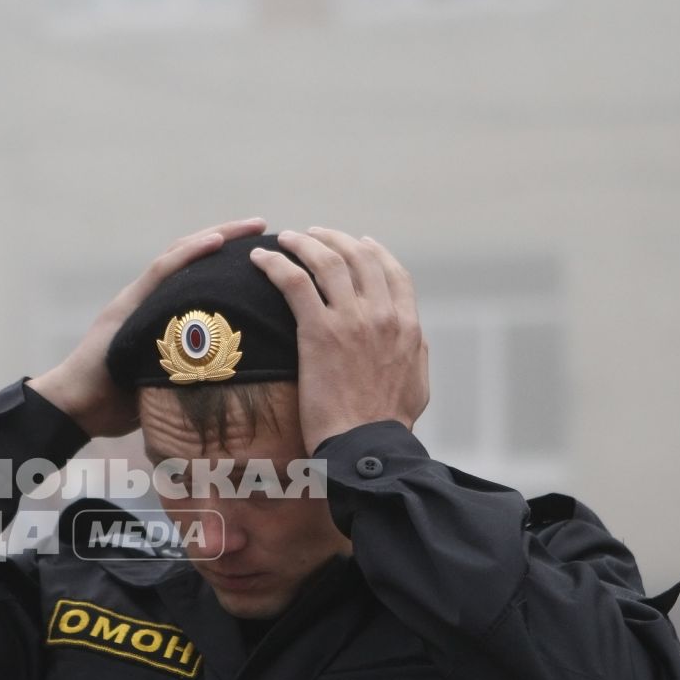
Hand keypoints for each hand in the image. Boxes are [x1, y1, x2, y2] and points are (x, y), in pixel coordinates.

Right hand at [30, 217, 267, 437]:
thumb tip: (231, 382)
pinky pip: (163, 271)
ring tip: (251, 226)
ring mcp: (136, 298)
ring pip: (180, 254)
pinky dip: (191, 253)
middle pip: (190, 256)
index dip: (224, 260)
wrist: (76, 406)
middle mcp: (146, 298)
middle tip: (261, 225)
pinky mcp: (128, 304)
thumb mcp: (166, 381)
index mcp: (156, 312)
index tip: (259, 250)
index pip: (193, 275)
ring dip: (217, 236)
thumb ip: (190, 371)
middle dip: (228, 238)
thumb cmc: (118, 403)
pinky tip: (216, 241)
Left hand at [250, 228, 429, 451]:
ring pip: (327, 262)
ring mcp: (351, 320)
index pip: (393, 272)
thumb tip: (415, 336)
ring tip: (286, 238)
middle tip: (313, 235)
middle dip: (335, 239)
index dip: (374, 251)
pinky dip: (276, 264)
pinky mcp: (318, 332)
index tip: (359, 241)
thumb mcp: (418, 384)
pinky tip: (261, 259)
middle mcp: (383, 315)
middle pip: (360, 257)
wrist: (365, 445)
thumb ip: (416, 353)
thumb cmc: (387, 425)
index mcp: (408, 326)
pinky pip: (294, 282)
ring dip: (304, 243)